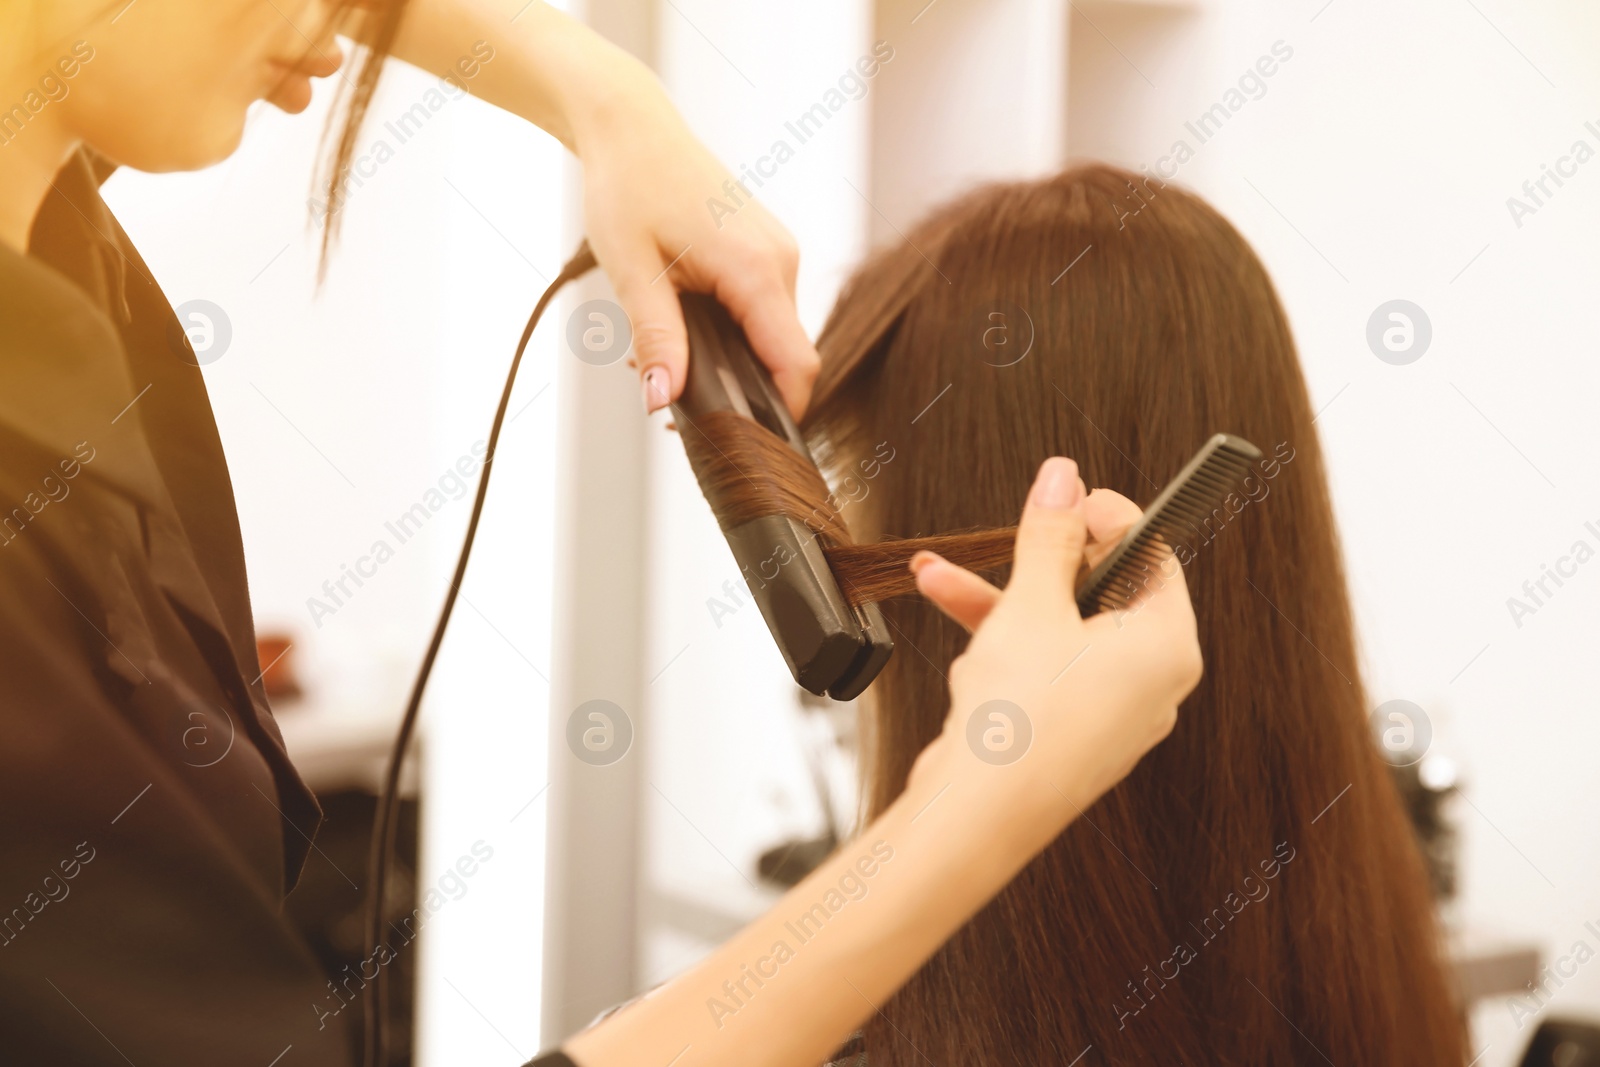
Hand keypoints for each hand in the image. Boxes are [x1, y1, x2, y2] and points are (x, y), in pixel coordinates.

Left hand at [573, 75, 819, 418]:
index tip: (744, 446)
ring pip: (772, 336)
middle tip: (670, 398)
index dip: (780, 416)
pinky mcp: (767, 250)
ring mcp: (779, 254)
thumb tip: (664, 403)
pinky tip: (682, 323)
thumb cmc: (628, 186)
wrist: (632, 127)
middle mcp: (782, 261)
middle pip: (784, 358)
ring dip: (730, 360)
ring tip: (662, 356)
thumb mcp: (633, 272)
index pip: (796, 366)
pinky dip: (731, 330)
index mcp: (758, 269)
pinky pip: (763, 309)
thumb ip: (657, 341)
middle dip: (740, 391)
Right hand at [904, 457, 1202, 849]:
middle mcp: (1151, 682)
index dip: (1107, 517)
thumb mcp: (1032, 605)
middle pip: (1101, 591)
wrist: (977, 818)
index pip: (1154, 556)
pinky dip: (1000, 644)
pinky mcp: (1066, 734)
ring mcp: (1109, 713)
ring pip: (1058, 630)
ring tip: (940, 574)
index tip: (1063, 496)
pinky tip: (948, 622)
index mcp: (1167, 646)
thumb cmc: (1021, 718)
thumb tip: (1064, 475)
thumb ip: (1048, 536)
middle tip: (1010, 532)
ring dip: (999, 599)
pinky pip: (1040, 668)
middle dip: (1036, 561)